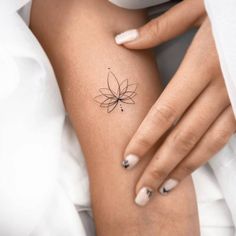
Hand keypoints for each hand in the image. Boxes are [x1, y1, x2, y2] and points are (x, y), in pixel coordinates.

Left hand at [115, 0, 235, 205]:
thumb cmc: (230, 6)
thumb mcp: (197, 8)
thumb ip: (158, 29)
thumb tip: (122, 41)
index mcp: (203, 66)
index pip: (164, 113)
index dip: (144, 140)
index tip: (127, 162)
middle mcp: (220, 88)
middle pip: (182, 138)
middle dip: (159, 168)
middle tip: (140, 193)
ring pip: (205, 145)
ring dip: (182, 170)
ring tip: (161, 189)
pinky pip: (223, 138)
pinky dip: (204, 157)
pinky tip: (188, 168)